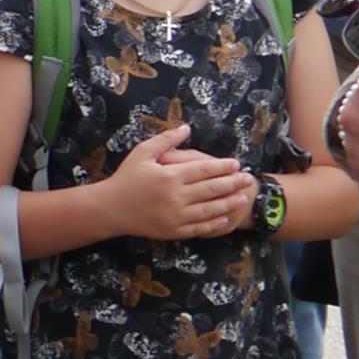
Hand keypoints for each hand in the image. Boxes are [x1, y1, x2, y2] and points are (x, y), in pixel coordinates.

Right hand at [99, 121, 256, 240]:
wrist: (110, 209)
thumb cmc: (126, 178)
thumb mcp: (142, 153)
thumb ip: (166, 140)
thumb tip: (188, 128)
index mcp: (170, 176)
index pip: (203, 169)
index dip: (222, 166)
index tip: (236, 164)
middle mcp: (176, 196)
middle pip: (211, 189)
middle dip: (232, 183)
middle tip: (248, 179)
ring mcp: (176, 216)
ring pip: (210, 209)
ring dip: (229, 203)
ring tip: (243, 198)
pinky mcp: (173, 230)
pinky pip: (199, 227)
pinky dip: (214, 222)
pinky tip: (224, 217)